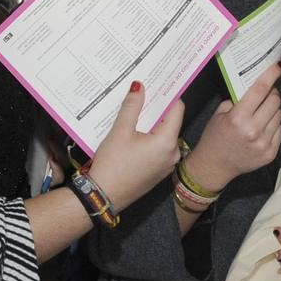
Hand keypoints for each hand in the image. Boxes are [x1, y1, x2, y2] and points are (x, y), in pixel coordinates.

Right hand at [88, 81, 183, 209]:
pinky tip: (132, 134)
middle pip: (169, 123)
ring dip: (150, 125)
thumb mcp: (120, 131)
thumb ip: (132, 106)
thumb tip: (139, 86)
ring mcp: (166, 165)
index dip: (168, 95)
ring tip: (134, 113)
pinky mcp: (158, 172)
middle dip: (156, 109)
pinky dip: (148, 139)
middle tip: (143, 95)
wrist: (103, 197)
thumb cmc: (112, 165)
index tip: (159, 83)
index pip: (177, 109)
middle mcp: (173, 153)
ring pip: (163, 136)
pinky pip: (158, 149)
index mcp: (167, 141)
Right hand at [184, 61, 280, 192]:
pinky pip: (279, 130)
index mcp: (238, 118)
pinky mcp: (270, 153)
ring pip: (279, 114)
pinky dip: (273, 125)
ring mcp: (264, 143)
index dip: (271, 75)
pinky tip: (261, 129)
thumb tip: (258, 87)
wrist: (215, 166)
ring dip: (272, 110)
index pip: (260, 90)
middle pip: (275, 101)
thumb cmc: (215, 136)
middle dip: (271, 94)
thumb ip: (238, 100)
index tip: (279, 66)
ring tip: (260, 115)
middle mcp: (253, 130)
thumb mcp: (220, 114)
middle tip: (265, 94)